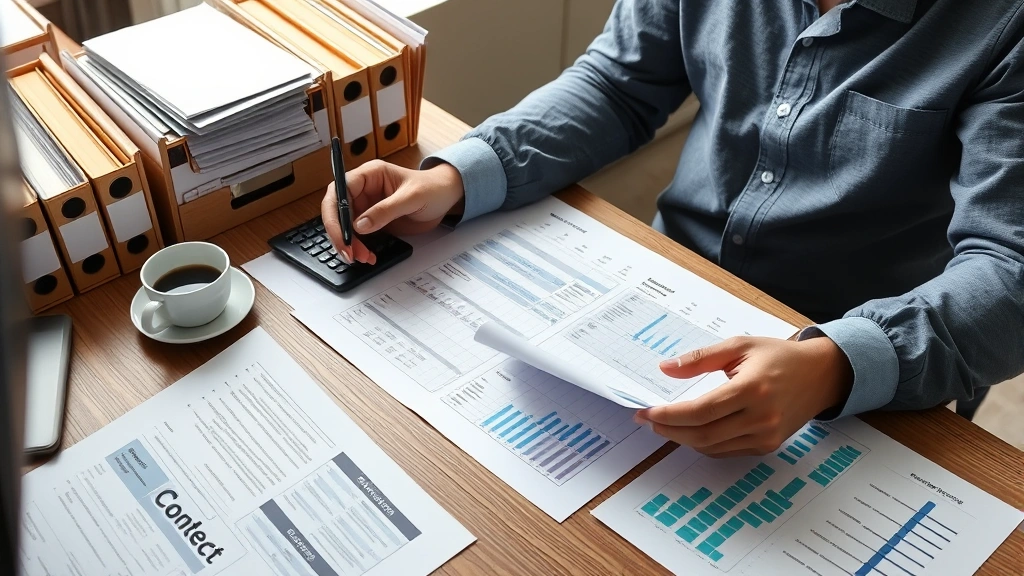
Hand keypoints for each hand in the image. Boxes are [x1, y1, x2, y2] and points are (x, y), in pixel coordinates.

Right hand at [321, 160, 465, 263]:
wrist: (446, 198)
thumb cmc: (432, 188)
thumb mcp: (411, 198)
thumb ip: (385, 211)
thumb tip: (359, 226)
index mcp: (369, 174)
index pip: (339, 190)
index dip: (335, 213)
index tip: (342, 234)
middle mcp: (363, 189)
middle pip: (337, 210)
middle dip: (340, 233)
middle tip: (349, 253)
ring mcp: (367, 206)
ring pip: (345, 226)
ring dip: (350, 244)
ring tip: (362, 257)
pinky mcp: (373, 221)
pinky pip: (358, 236)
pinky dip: (360, 247)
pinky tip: (368, 256)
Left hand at [634, 336, 852, 457]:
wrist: (819, 375)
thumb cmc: (778, 356)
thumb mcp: (738, 346)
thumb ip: (700, 358)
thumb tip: (665, 368)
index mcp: (752, 389)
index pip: (701, 411)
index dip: (670, 415)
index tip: (647, 412)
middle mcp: (761, 417)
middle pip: (703, 435)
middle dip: (670, 430)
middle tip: (648, 420)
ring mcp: (766, 436)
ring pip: (712, 447)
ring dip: (683, 438)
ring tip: (665, 424)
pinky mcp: (768, 446)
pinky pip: (726, 451)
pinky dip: (703, 443)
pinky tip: (691, 430)